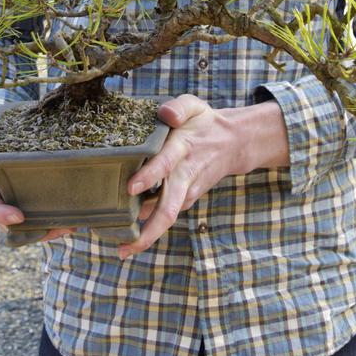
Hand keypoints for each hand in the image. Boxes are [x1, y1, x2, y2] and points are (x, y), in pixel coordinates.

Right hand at [0, 115, 74, 242]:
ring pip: (30, 225)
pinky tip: (75, 219)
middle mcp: (2, 198)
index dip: (1, 215)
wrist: (0, 134)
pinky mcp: (33, 197)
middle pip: (12, 225)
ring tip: (68, 225)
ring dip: (48, 229)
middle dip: (30, 231)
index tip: (18, 217)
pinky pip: (42, 216)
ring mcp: (18, 200)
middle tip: (52, 229)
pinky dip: (57, 220)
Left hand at [118, 94, 288, 259]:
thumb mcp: (193, 106)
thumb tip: (166, 114)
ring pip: (167, 216)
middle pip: (168, 208)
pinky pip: (166, 213)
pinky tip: (131, 235)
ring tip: (122, 249)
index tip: (131, 187)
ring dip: (146, 235)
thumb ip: (178, 107)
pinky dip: (149, 225)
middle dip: (148, 231)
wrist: (233, 143)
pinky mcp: (186, 199)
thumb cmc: (203, 122)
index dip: (150, 175)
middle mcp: (185, 174)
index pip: (165, 162)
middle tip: (124, 247)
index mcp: (183, 147)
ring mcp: (187, 190)